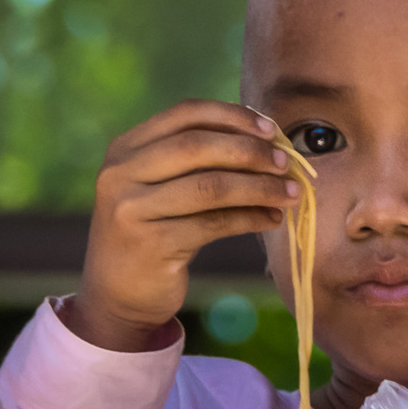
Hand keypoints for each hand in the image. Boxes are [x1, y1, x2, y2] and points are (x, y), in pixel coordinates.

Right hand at [62, 100, 298, 352]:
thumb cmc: (152, 231)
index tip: (270, 129)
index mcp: (124, 149)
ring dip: (259, 187)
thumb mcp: (158, 186)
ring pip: (210, 187)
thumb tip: (267, 141)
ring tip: (290, 193)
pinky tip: (270, 219)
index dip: (232, 116)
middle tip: (286, 163)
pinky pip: (213, 224)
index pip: (185, 115)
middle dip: (250, 152)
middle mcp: (120, 174)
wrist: (117, 294)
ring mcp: (131, 210)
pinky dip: (250, 219)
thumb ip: (194, 160)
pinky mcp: (151, 245)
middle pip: (197, 146)